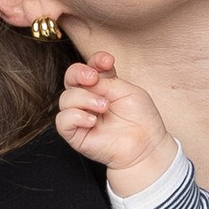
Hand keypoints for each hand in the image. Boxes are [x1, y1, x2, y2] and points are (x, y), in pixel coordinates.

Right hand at [55, 50, 178, 196]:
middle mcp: (88, 99)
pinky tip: (92, 120)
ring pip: (65, 99)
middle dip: (78, 73)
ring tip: (104, 107)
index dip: (95, 60)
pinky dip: (75, 116)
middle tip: (94, 79)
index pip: (90, 67)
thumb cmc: (141, 120)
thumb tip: (90, 76)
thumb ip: (108, 81)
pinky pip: (62, 121)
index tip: (108, 61)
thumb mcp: (128, 91)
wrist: (146, 147)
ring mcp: (80, 116)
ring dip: (83, 98)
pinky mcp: (75, 134)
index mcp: (102, 86)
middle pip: (70, 78)